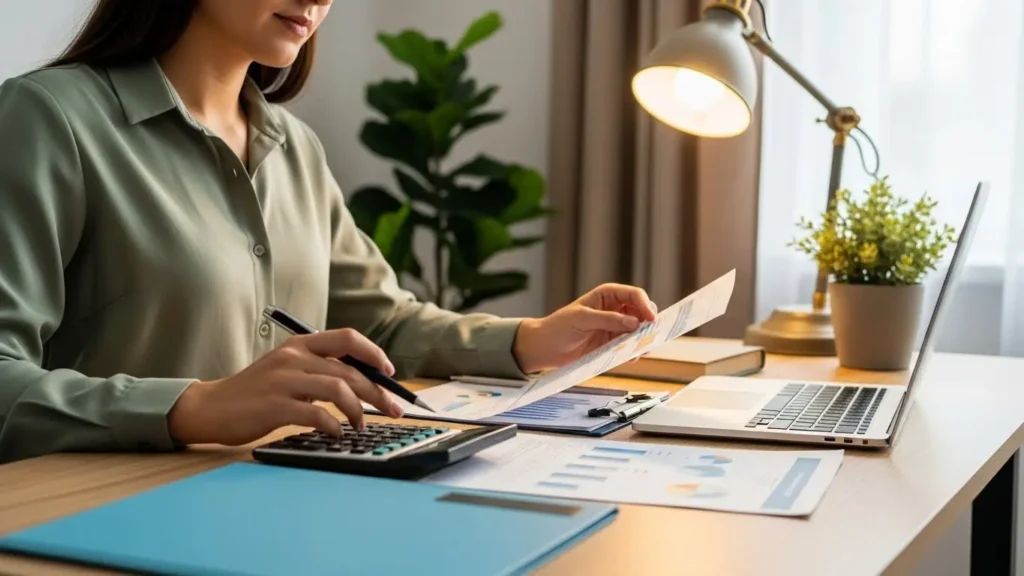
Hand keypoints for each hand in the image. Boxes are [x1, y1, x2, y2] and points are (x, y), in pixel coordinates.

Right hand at [168, 329, 403, 445]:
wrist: (211, 408)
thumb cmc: (255, 391)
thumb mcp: (287, 369)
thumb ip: (319, 369)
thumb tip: (364, 382)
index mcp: (299, 345)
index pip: (347, 339)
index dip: (374, 354)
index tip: (390, 373)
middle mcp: (293, 358)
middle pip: (349, 370)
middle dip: (378, 392)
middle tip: (393, 409)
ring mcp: (283, 381)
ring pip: (338, 389)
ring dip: (358, 410)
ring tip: (361, 425)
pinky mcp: (274, 406)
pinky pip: (317, 414)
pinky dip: (334, 425)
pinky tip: (337, 433)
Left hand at [512, 283, 657, 372]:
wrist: (545, 348)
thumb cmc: (559, 327)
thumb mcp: (582, 319)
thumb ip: (608, 319)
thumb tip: (634, 322)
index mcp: (608, 295)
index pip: (634, 295)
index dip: (645, 305)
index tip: (651, 319)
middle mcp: (615, 310)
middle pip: (642, 312)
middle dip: (648, 322)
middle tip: (650, 335)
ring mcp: (616, 328)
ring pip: (640, 330)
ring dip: (644, 338)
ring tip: (642, 348)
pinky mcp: (613, 345)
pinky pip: (630, 347)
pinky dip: (634, 351)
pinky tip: (631, 357)